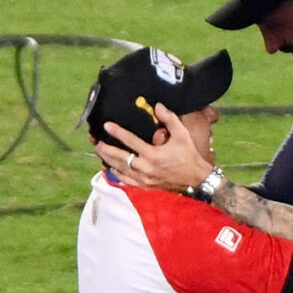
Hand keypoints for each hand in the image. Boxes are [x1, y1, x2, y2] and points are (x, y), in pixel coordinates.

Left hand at [93, 103, 211, 191]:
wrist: (195, 179)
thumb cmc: (189, 156)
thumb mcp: (182, 134)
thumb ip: (170, 119)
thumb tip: (158, 106)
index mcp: (153, 154)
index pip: (131, 141)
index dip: (117, 132)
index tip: (107, 125)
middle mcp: (146, 168)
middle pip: (120, 158)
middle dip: (106, 149)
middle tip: (96, 141)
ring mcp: (144, 179)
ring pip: (120, 170)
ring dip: (108, 161)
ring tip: (99, 152)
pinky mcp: (145, 186)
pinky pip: (126, 181)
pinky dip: (116, 174)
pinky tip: (111, 168)